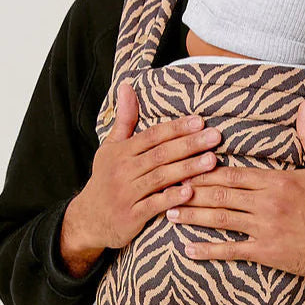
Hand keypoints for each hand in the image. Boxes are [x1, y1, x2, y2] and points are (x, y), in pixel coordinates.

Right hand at [59, 81, 220, 275]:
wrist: (89, 219)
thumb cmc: (106, 179)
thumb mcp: (111, 148)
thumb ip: (124, 119)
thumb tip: (127, 86)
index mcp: (121, 152)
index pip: (152, 136)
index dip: (176, 128)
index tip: (200, 120)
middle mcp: (123, 170)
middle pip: (160, 154)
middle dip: (189, 144)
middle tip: (215, 136)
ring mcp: (126, 194)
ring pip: (160, 177)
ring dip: (188, 168)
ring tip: (212, 160)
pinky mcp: (131, 216)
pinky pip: (154, 205)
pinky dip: (172, 198)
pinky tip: (191, 192)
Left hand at [166, 98, 304, 292]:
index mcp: (277, 180)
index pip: (232, 172)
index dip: (205, 169)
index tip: (184, 165)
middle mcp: (267, 202)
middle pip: (219, 193)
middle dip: (189, 190)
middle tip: (164, 187)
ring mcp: (265, 228)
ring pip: (219, 219)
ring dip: (191, 216)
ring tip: (167, 212)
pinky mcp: (268, 252)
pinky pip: (231, 250)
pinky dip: (207, 250)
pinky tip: (188, 249)